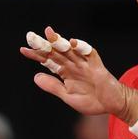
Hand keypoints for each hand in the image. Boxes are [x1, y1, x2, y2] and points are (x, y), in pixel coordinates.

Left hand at [21, 27, 137, 122]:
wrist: (113, 105)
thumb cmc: (92, 101)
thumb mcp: (68, 96)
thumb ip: (53, 86)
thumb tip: (35, 76)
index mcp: (65, 72)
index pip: (48, 60)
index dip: (36, 55)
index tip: (23, 49)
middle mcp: (73, 65)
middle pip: (56, 52)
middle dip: (44, 44)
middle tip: (30, 36)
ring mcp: (85, 64)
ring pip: (70, 50)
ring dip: (60, 41)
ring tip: (49, 33)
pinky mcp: (97, 66)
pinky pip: (90, 54)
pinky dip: (82, 48)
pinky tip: (73, 43)